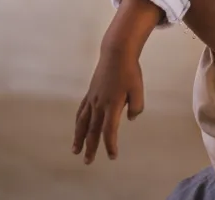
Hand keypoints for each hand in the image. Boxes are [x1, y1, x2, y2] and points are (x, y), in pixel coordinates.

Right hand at [73, 47, 143, 163]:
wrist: (116, 54)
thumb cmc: (130, 72)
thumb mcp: (139, 89)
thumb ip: (136, 106)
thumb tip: (130, 119)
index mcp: (112, 105)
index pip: (109, 130)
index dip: (110, 145)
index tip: (112, 156)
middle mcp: (99, 104)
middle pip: (93, 130)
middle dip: (90, 147)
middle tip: (88, 161)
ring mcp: (92, 98)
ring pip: (83, 123)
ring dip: (79, 138)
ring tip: (75, 150)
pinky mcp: (90, 93)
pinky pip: (81, 111)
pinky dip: (78, 122)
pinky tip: (78, 128)